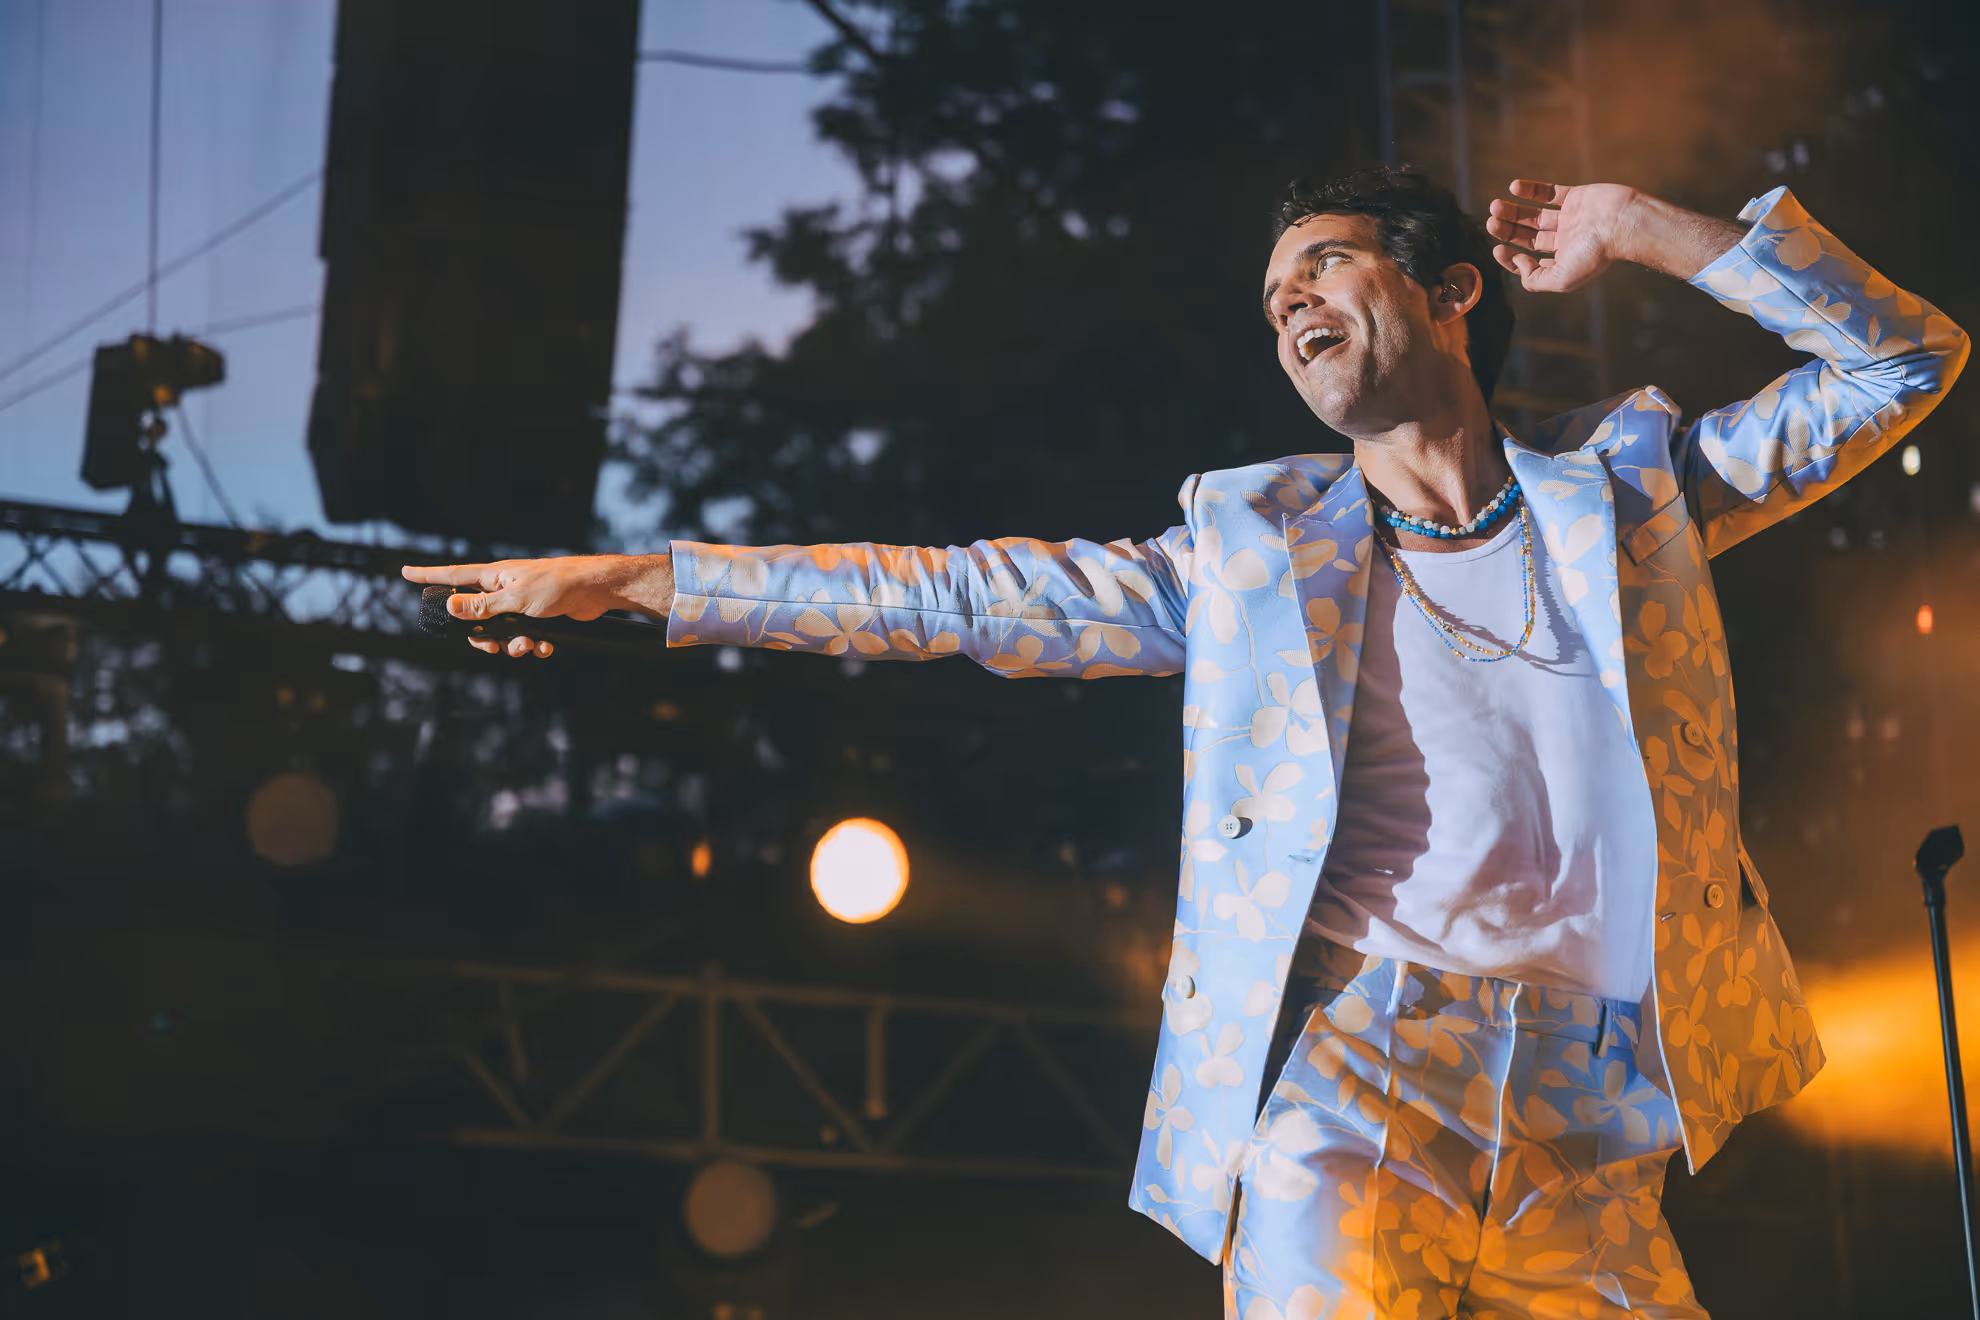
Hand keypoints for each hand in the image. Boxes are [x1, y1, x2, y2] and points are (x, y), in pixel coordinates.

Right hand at [400, 553, 673, 656]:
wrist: (596, 590)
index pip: (453, 575)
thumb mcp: (517, 599)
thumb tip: (451, 606)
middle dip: (485, 639)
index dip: (428, 576)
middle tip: (495, 649)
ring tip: (530, 646)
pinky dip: (533, 645)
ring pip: (502, 632)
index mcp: (494, 577)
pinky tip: (547, 647)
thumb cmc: (558, 586)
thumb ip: (483, 607)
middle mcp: (504, 587)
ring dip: (513, 645)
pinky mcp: (539, 615)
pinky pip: (525, 636)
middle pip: (476, 617)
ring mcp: (521, 602)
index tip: (405, 571)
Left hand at [1487, 179, 1746, 289]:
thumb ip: (1534, 279)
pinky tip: (1514, 187)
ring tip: (1495, 206)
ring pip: (1534, 215)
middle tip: (1491, 222)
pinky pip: (1549, 192)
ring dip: (1513, 210)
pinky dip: (1530, 189)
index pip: (1529, 261)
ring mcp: (1570, 218)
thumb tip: (1517, 263)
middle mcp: (1565, 240)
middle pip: (1528, 236)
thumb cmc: (1596, 254)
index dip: (1510, 258)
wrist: (1624, 223)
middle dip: (1507, 230)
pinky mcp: (1576, 196)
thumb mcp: (1560, 279)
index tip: (1498, 250)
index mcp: (1562, 261)